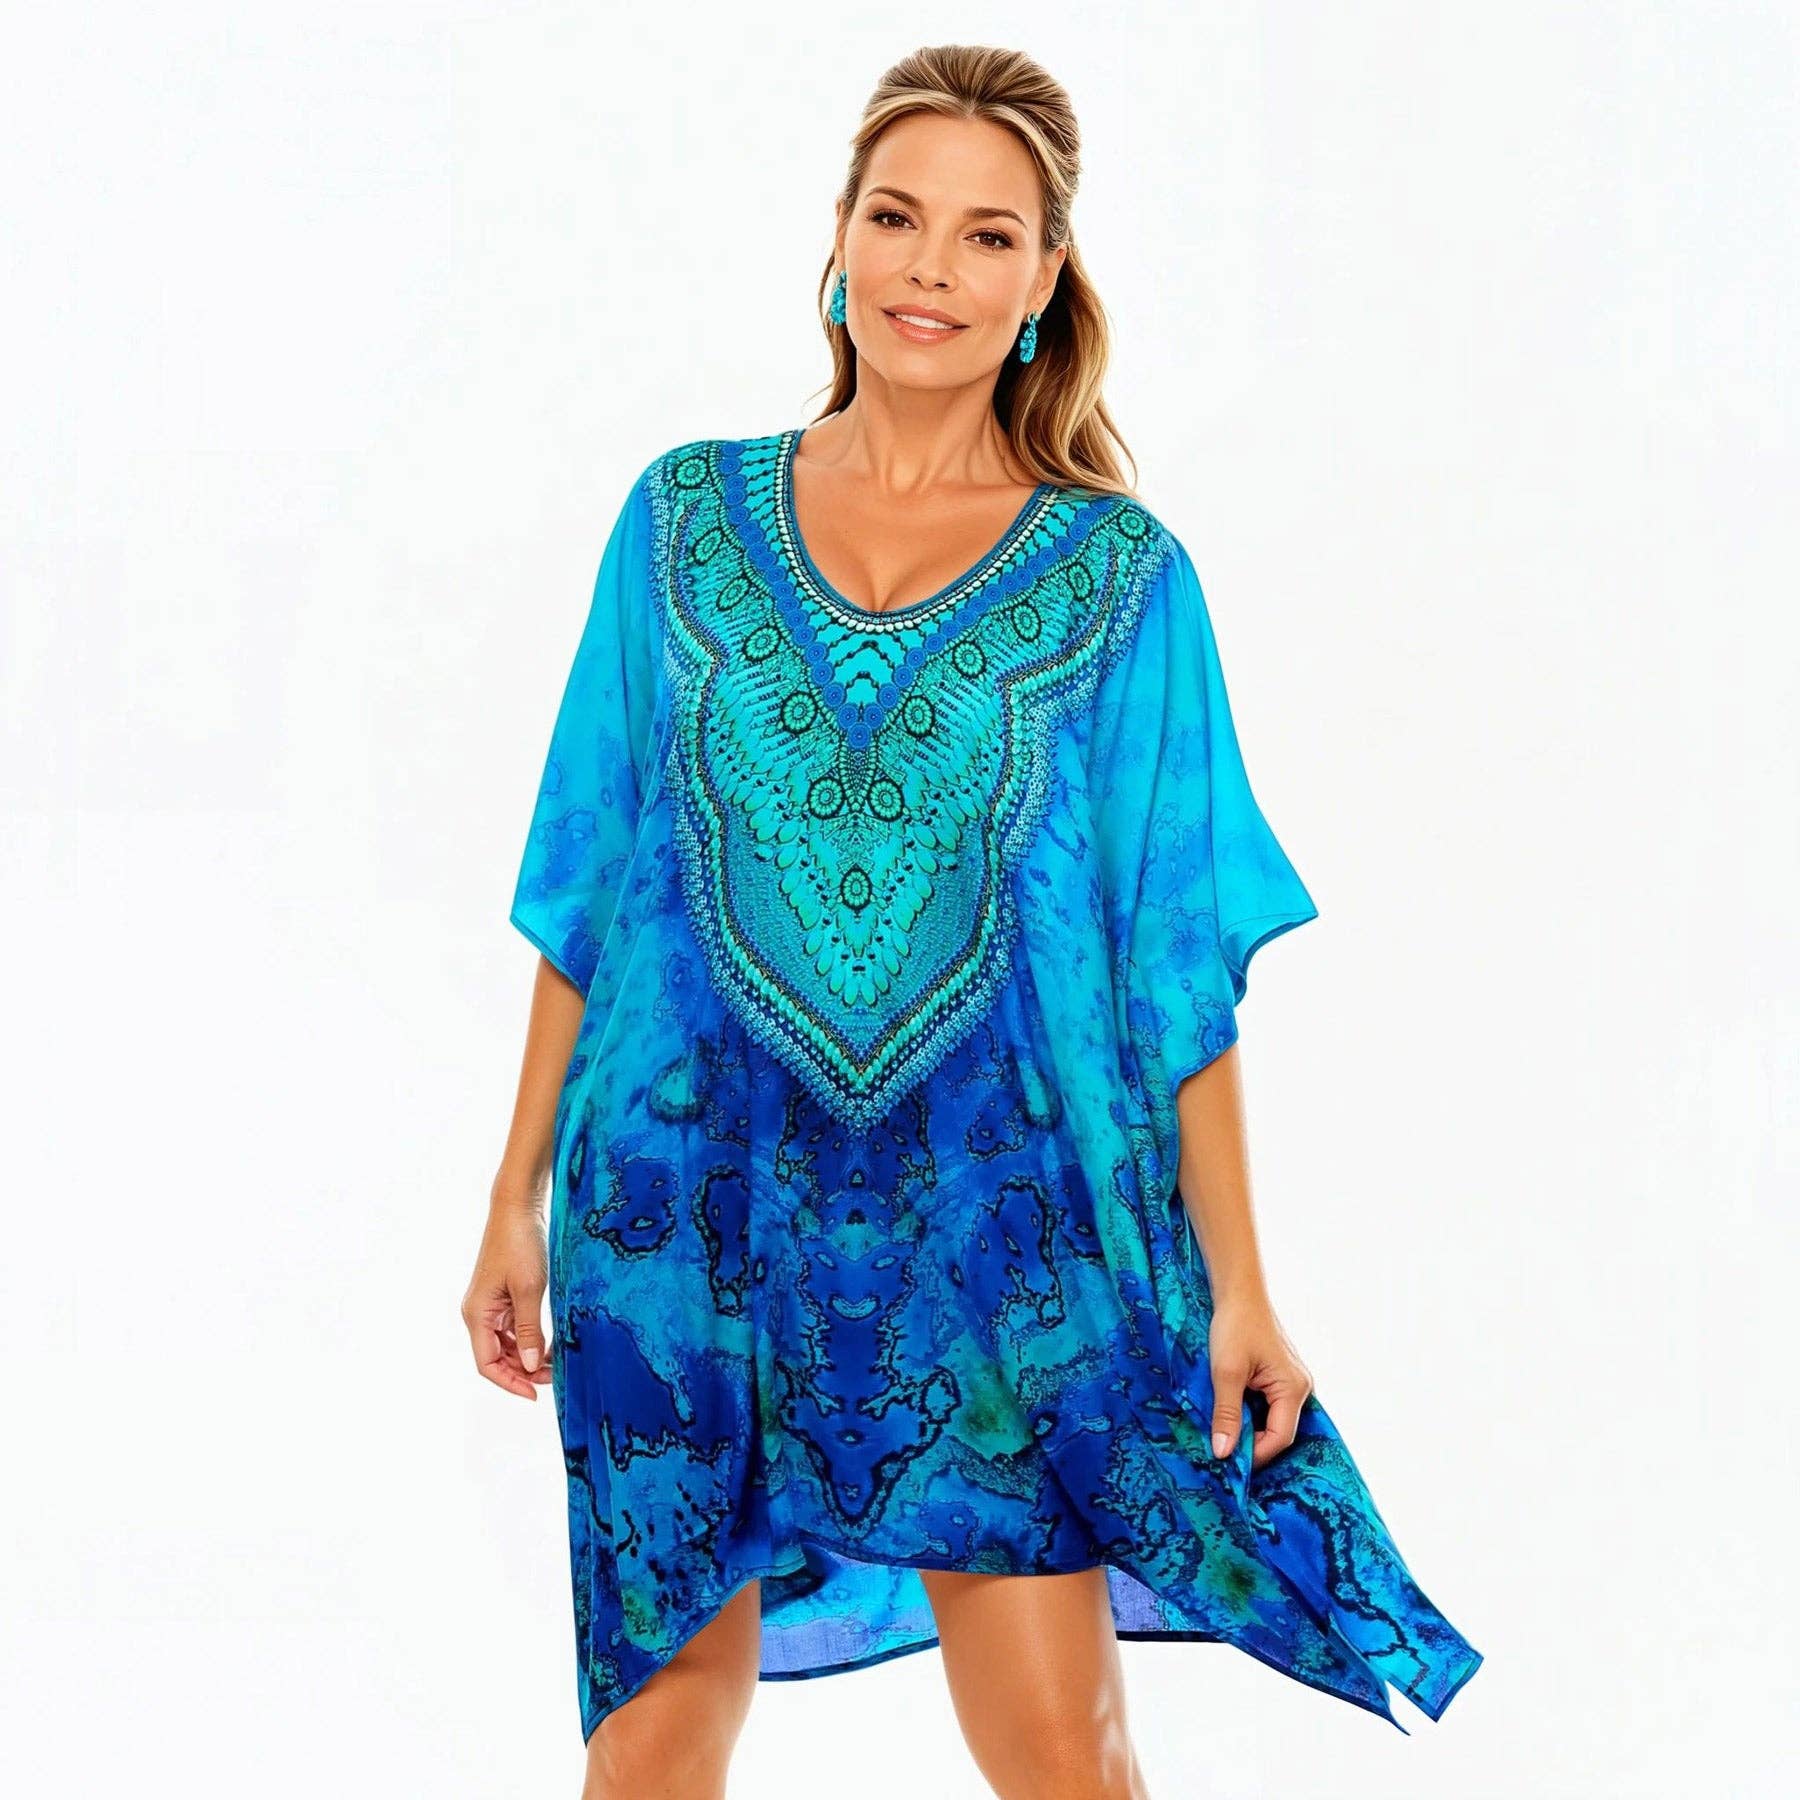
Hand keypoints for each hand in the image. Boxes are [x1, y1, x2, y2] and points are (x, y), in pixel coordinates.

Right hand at [462, 1205, 552, 1399]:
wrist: (517, 1208)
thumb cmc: (520, 1244)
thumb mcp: (528, 1289)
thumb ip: (529, 1329)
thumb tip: (529, 1366)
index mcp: (477, 1315)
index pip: (487, 1364)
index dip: (510, 1383)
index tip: (536, 1394)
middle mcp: (479, 1313)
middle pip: (497, 1357)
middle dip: (523, 1371)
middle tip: (555, 1375)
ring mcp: (490, 1305)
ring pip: (506, 1344)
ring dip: (527, 1356)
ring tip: (556, 1361)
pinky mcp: (503, 1295)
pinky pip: (513, 1327)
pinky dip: (530, 1338)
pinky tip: (550, 1342)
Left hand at [1206, 1290, 1312, 1472]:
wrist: (1239, 1292)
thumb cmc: (1235, 1326)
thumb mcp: (1226, 1372)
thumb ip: (1227, 1414)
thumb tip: (1224, 1453)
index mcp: (1293, 1389)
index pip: (1280, 1438)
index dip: (1255, 1455)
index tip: (1228, 1462)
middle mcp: (1300, 1388)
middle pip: (1279, 1432)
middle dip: (1253, 1444)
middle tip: (1223, 1450)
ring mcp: (1292, 1382)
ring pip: (1273, 1420)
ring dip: (1250, 1429)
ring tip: (1225, 1433)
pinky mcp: (1281, 1377)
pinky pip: (1269, 1406)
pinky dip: (1251, 1414)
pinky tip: (1232, 1414)